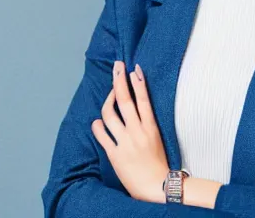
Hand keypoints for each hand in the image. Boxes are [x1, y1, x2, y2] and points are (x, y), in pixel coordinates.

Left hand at [91, 61, 169, 203]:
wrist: (155, 187)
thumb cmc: (157, 160)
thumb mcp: (156, 136)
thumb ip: (146, 121)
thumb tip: (136, 102)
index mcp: (150, 127)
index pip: (143, 99)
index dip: (138, 82)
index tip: (133, 69)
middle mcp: (137, 132)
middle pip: (125, 101)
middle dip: (119, 80)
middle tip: (117, 66)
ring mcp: (124, 143)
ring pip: (110, 115)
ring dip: (107, 100)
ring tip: (110, 94)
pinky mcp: (114, 155)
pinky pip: (102, 135)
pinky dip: (97, 125)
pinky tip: (97, 121)